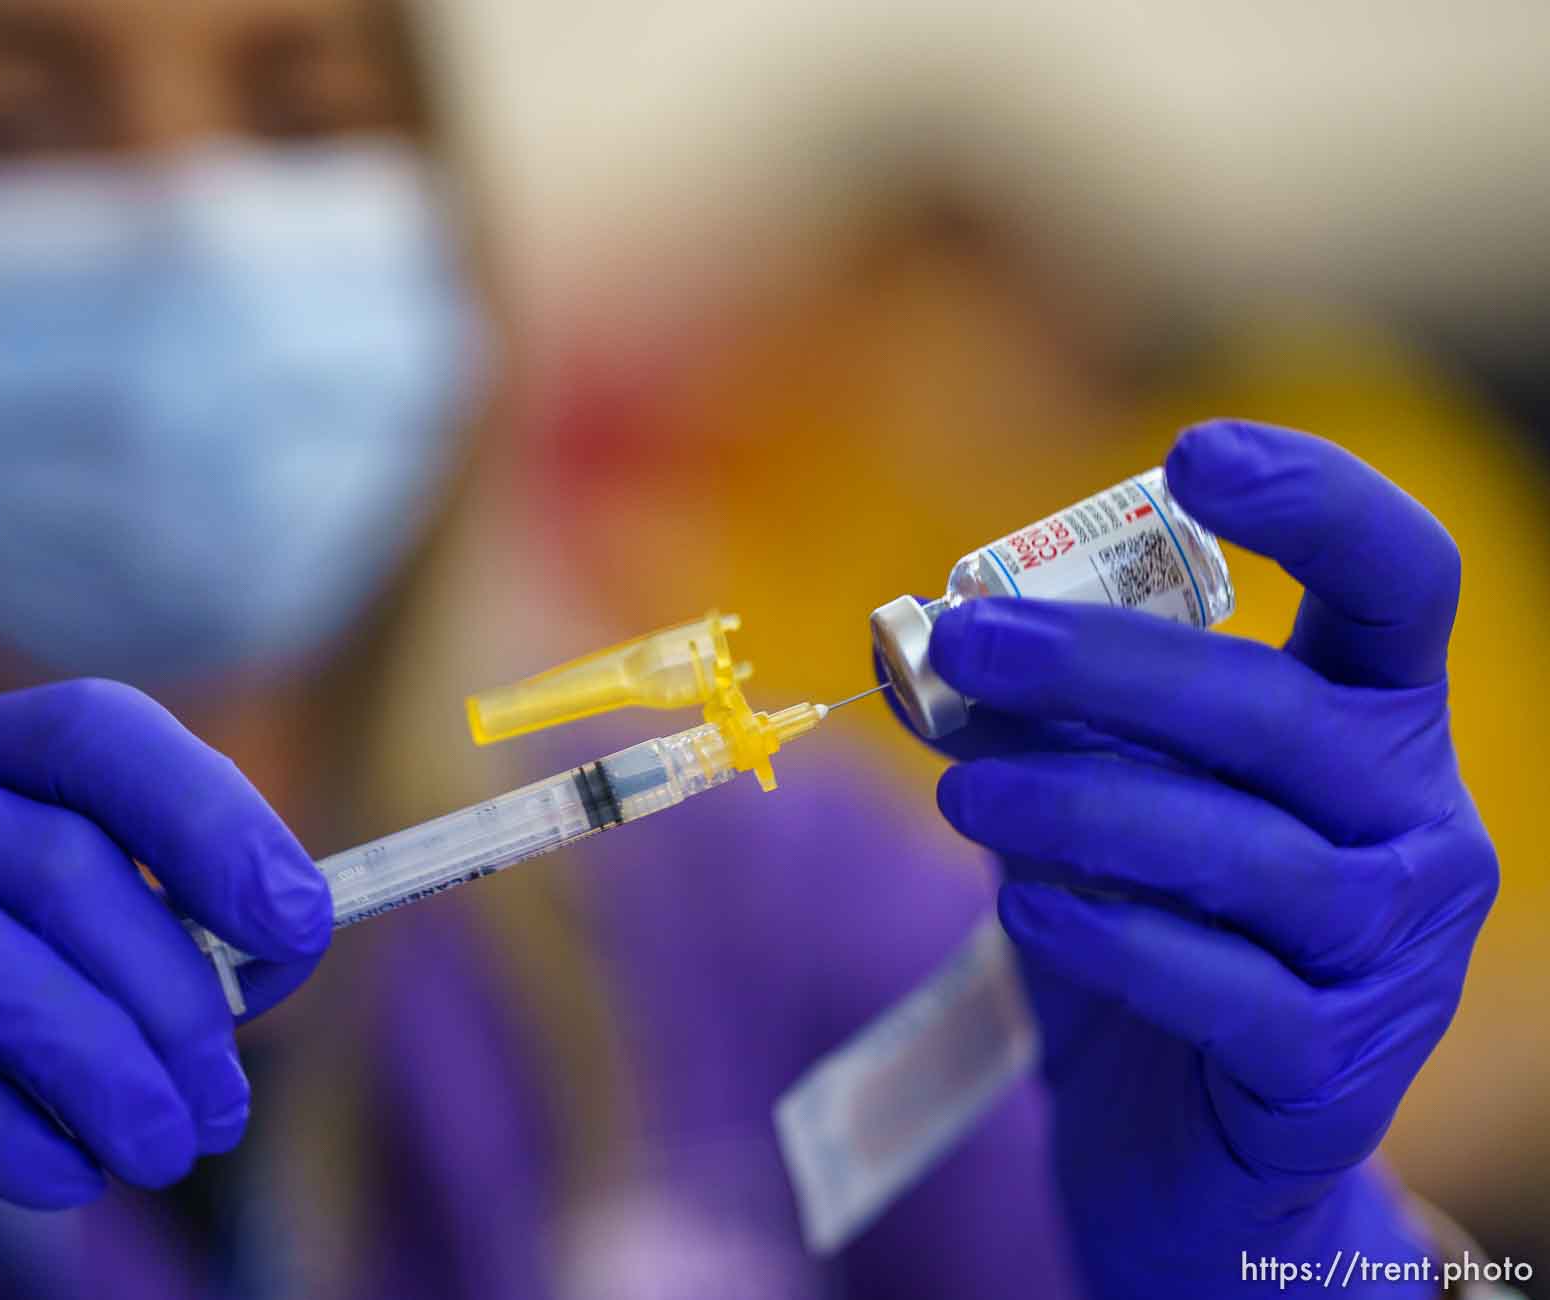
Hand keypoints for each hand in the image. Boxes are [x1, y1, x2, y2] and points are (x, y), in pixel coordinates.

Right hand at [0, 680, 329, 1298]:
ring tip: (168, 1146)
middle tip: (223, 1102)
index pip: (96, 732)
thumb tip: (277, 949)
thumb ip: (134, 950)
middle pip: (55, 858)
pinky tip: (63, 1174)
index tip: (300, 923)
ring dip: (102, 1064)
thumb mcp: (29, 984)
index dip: (214, 816)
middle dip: (170, 990)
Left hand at [898, 421, 1496, 1295]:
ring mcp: (1396, 952)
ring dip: (1081, 807)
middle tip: (964, 644)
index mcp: (1378, 721)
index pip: (1400, 579)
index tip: (1192, 455)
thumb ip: (1050, 728)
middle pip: (1275, 711)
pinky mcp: (1334, 1068)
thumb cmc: (1154, 936)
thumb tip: (933, 645)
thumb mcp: (1099, 805)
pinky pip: (1224, 985)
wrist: (1194, 1147)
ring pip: (1241, 850)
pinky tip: (1027, 910)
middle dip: (1103, 664)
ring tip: (961, 795)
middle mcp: (1417, 823)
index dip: (1319, 501)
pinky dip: (1115, 936)